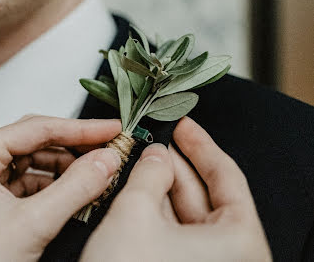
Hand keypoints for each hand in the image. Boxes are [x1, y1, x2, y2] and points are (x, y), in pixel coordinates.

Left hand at [0, 115, 122, 261]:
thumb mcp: (31, 224)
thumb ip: (74, 189)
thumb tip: (106, 161)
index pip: (37, 128)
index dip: (80, 128)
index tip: (112, 128)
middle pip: (37, 141)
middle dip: (76, 147)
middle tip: (111, 148)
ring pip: (37, 162)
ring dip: (69, 168)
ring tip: (100, 172)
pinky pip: (32, 183)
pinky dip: (57, 187)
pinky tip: (79, 191)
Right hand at [81, 117, 270, 261]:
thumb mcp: (134, 214)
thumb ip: (148, 175)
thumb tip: (155, 155)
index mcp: (238, 243)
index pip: (227, 178)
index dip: (202, 145)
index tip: (184, 124)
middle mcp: (228, 257)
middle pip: (205, 197)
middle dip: (175, 167)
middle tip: (152, 141)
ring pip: (186, 216)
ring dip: (160, 188)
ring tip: (137, 164)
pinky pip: (173, 234)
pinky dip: (154, 211)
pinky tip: (135, 192)